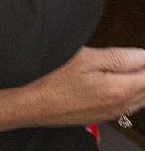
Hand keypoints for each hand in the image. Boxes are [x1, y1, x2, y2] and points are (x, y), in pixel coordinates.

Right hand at [24, 46, 144, 125]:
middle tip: (131, 59)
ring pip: (141, 98)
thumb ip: (119, 57)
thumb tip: (143, 56)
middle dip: (142, 72)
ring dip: (138, 83)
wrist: (38, 105)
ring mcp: (114, 113)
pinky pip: (129, 106)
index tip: (138, 56)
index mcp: (120, 88)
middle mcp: (121, 105)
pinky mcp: (105, 117)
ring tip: (124, 68)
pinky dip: (130, 93)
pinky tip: (116, 82)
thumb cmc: (56, 82)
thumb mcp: (86, 58)